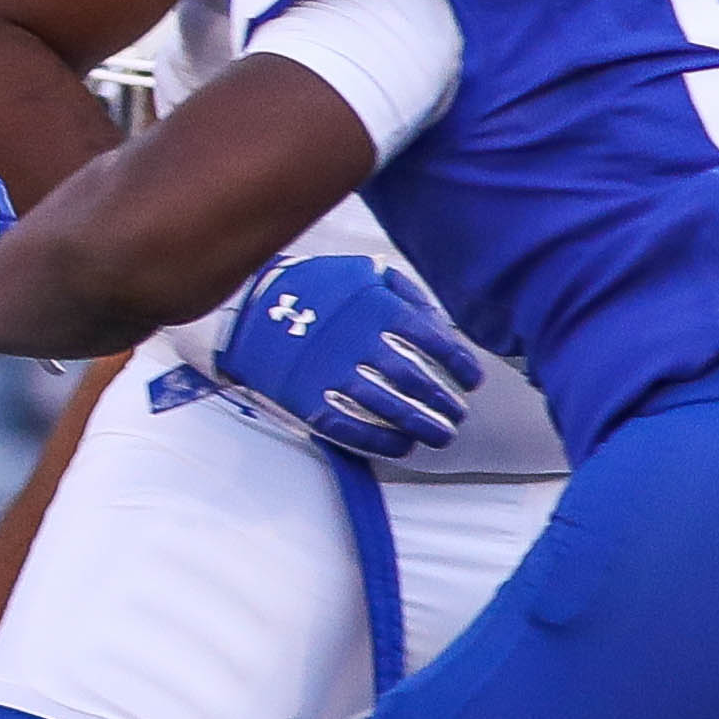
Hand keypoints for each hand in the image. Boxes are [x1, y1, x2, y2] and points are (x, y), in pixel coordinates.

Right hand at [211, 253, 484, 461]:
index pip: (434, 341)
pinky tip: (401, 447)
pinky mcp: (306, 398)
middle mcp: (357, 341)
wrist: (246, 307)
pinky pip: (349, 427)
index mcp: (375, 307)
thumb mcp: (359, 271)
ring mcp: (330, 372)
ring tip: (440, 436)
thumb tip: (439, 319)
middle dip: (444, 401)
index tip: (472, 381)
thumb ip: (402, 290)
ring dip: (420, 425)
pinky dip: (380, 441)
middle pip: (415, 380)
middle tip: (458, 416)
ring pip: (388, 407)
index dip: (460, 364)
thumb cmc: (312, 287)